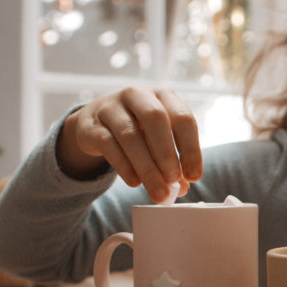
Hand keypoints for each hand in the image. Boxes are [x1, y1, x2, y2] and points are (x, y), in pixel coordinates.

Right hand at [56, 87, 202, 202]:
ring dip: (147, 167)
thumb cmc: (139, 129)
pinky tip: (135, 183)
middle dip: (167, 153)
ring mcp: (111, 107)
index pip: (183, 118)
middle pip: (155, 119)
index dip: (191, 149)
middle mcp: (137, 95)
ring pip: (130, 135)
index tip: (194, 176)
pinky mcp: (91, 125)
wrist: (97, 120)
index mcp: (163, 95)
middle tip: (173, 181)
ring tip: (158, 192)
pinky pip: (108, 145)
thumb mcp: (159, 138)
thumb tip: (182, 188)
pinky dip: (124, 166)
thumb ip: (172, 161)